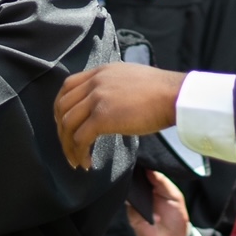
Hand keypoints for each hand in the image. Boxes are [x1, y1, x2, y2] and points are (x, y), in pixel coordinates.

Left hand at [53, 63, 186, 169]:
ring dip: (68, 146)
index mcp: (101, 72)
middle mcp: (95, 82)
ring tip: (76, 160)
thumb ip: (113, 86)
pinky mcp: (102, 117)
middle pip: (62, 106)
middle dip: (61, 130)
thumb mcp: (130, 79)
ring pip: (68, 124)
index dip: (61, 108)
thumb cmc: (160, 92)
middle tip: (68, 147)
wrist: (173, 96)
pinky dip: (79, 153)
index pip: (68, 86)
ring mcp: (97, 98)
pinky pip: (80, 139)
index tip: (65, 124)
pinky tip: (87, 163)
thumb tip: (108, 104)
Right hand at [128, 169, 191, 235]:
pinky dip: (132, 204)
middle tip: (131, 165)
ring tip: (133, 182)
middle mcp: (143, 193)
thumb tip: (149, 169)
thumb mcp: (174, 196)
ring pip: (128, 192)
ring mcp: (136, 204)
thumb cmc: (176, 215)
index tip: (137, 155)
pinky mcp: (132, 216)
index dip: (141, 164)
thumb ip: (162, 182)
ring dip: (130, 188)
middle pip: (134, 180)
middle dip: (132, 174)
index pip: (144, 171)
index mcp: (154, 184)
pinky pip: (128, 207)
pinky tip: (136, 201)